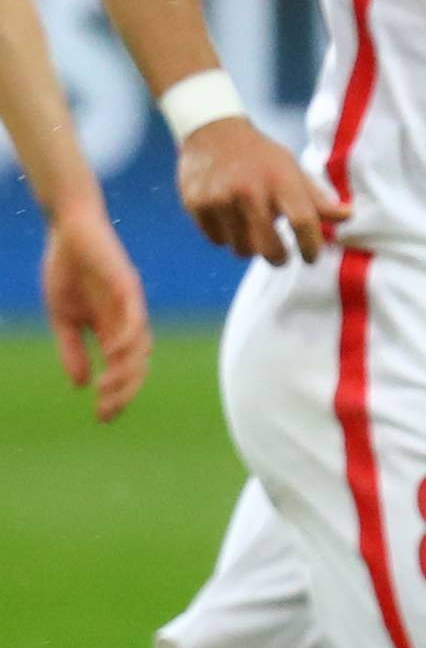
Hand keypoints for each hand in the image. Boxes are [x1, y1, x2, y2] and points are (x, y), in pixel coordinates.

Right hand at [40, 197, 151, 421]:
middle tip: (106, 411)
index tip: (103, 417)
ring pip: (140, 349)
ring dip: (125, 372)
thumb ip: (72, 349)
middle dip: (124, 392)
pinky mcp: (129, 288)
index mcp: (112, 329)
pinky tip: (111, 356)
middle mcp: (127, 322)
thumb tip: (79, 384)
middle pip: (137, 366)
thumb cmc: (68, 269)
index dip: (117, 395)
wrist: (69, 230)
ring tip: (105, 389)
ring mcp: (131, 306)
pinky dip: (127, 341)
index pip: (122, 370)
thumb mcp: (63, 317)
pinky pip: (135, 320)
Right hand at [177, 116, 342, 264]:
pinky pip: (217, 240)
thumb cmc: (260, 157)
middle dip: (279, 257)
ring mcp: (220, 198)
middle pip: (269, 247)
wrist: (212, 131)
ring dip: (250, 246)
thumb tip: (348, 215)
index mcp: (280, 179)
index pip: (303, 222)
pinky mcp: (196, 204)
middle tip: (280, 256)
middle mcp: (249, 189)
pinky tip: (228, 217)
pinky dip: (226, 236)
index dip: (312, 246)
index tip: (312, 257)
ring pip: (241, 249)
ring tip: (250, 227)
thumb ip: (317, 197)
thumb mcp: (291, 169)